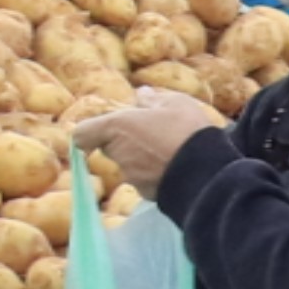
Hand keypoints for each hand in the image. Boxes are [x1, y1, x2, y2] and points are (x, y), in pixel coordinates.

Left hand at [85, 90, 214, 194]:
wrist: (205, 172)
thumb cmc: (186, 130)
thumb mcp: (175, 103)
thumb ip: (153, 99)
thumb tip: (140, 95)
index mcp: (117, 127)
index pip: (83, 134)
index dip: (89, 132)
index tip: (102, 130)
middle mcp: (118, 153)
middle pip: (109, 147)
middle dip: (123, 141)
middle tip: (149, 132)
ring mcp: (130, 176)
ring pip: (127, 163)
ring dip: (139, 157)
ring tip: (167, 149)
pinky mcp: (144, 193)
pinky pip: (143, 179)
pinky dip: (152, 173)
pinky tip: (172, 166)